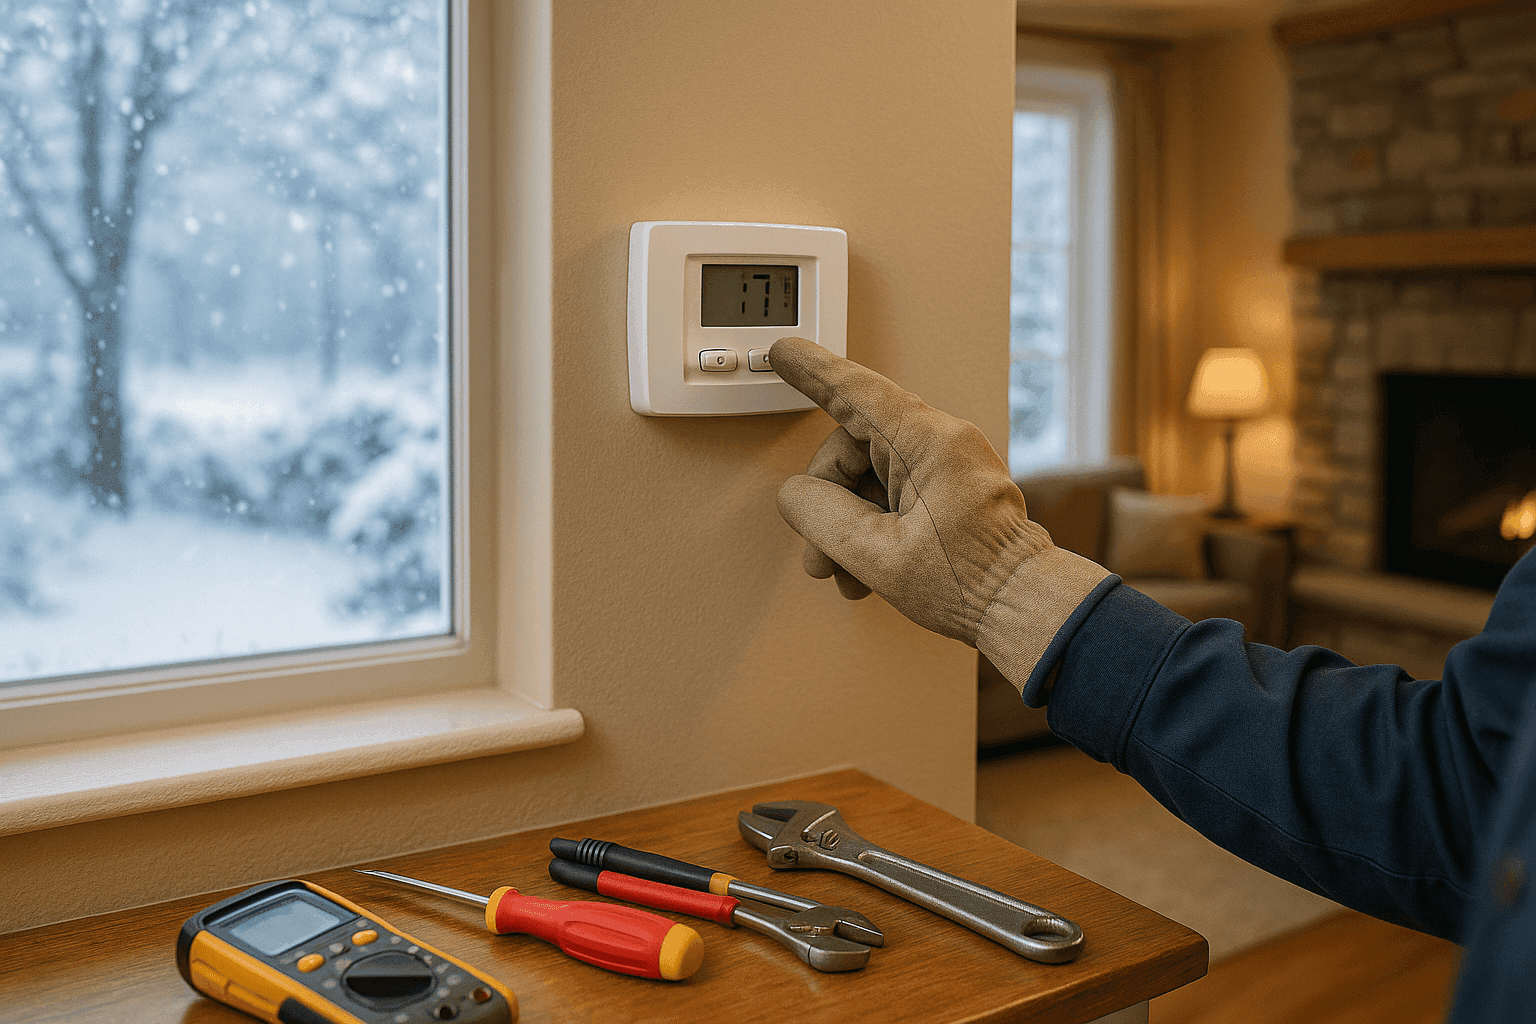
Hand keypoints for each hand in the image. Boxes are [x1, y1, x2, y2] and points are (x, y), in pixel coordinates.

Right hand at [770, 337, 1108, 683]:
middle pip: (854, 448)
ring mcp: (947, 465)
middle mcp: (942, 443)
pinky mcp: (949, 488)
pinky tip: (866, 567)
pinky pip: (892, 492)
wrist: (1024, 608)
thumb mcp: (878, 554)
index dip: (813, 373)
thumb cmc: (972, 584)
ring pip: (869, 475)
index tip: (784, 353)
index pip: (857, 393)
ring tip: (846, 572)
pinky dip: (871, 527)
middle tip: (819, 556)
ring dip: (847, 525)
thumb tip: (796, 495)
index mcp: (930, 443)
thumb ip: (823, 516)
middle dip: (827, 503)